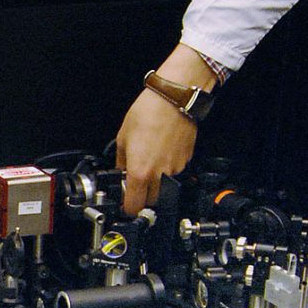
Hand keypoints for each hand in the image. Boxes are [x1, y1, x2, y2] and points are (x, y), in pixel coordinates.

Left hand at [115, 45, 220, 215]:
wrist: (173, 99)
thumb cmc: (148, 113)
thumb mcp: (123, 137)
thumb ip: (121, 162)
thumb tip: (121, 173)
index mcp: (140, 172)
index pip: (134, 206)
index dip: (128, 208)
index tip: (126, 204)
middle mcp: (160, 174)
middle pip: (151, 201)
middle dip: (142, 196)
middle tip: (135, 183)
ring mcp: (175, 168)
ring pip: (164, 187)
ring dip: (155, 181)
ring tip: (149, 159)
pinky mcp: (186, 160)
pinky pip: (175, 171)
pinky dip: (167, 168)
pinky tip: (161, 150)